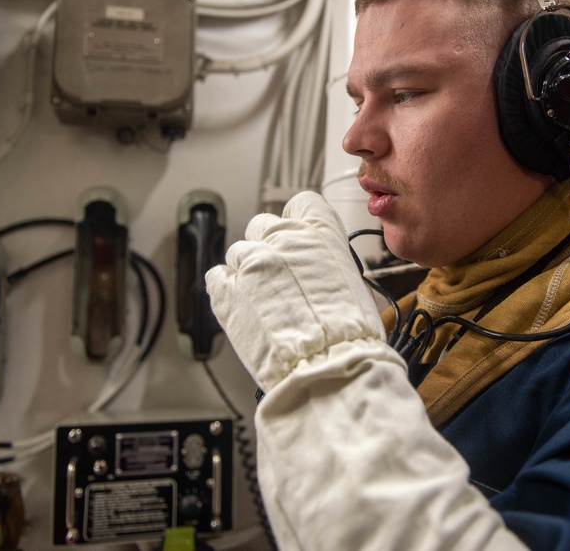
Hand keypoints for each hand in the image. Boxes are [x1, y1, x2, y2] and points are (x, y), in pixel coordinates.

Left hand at [205, 192, 385, 390]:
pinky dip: (226, 288)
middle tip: (280, 278)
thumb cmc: (349, 334)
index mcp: (319, 232)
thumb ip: (327, 260)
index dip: (298, 221)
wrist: (325, 367)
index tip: (296, 238)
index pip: (302, 203)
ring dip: (248, 271)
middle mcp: (282, 238)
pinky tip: (244, 307)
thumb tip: (315, 267)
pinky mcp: (224, 291)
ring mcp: (250, 263)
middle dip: (269, 247)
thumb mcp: (353, 281)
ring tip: (263, 302)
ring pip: (238, 251)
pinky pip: (216, 276)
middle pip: (263, 225)